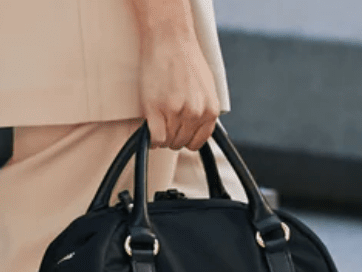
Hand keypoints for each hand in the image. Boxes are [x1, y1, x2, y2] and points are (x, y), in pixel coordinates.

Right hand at [135, 14, 220, 150]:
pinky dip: (152, 138)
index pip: (198, 142)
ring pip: (168, 141)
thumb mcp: (207, 87)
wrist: (170, 40)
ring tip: (159, 120)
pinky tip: (150, 127)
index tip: (180, 134)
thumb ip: (205, 109)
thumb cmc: (186, 59)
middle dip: (172, 136)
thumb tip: (198, 126)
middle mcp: (195, 113)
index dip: (187, 139)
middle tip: (166, 124)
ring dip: (162, 135)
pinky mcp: (156, 110)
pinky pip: (155, 139)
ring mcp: (175, 113)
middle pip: (181, 142)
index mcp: (210, 110)